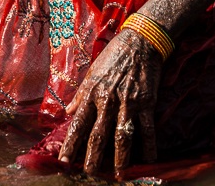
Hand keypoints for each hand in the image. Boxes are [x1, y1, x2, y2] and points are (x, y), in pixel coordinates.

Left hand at [59, 29, 161, 176]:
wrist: (140, 42)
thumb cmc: (113, 55)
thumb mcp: (92, 72)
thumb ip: (81, 94)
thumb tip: (68, 111)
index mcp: (92, 93)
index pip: (78, 124)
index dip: (70, 144)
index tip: (64, 161)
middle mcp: (108, 100)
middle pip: (99, 135)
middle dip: (93, 157)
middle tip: (89, 173)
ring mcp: (128, 103)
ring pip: (123, 136)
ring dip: (121, 157)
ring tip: (119, 174)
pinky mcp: (146, 102)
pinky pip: (147, 128)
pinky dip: (149, 145)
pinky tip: (150, 159)